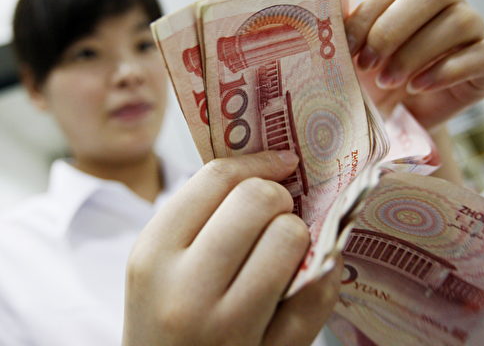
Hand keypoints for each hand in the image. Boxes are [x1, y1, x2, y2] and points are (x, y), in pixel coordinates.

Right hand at [122, 150, 342, 345]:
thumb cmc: (165, 320)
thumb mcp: (158, 266)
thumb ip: (199, 218)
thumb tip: (270, 169)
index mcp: (153, 255)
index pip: (216, 178)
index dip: (258, 161)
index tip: (281, 162)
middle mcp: (185, 291)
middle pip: (257, 200)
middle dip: (279, 197)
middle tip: (278, 212)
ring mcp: (229, 328)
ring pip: (290, 237)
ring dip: (298, 235)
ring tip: (286, 248)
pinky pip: (317, 293)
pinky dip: (325, 272)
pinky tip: (312, 271)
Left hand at [345, 0, 483, 128]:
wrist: (400, 118)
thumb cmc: (376, 82)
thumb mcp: (356, 59)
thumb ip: (347, 33)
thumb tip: (327, 8)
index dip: (370, 11)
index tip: (348, 49)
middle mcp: (447, 2)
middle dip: (395, 28)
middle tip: (368, 64)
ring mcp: (473, 29)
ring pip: (460, 20)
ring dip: (417, 53)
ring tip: (389, 82)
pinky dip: (448, 71)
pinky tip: (419, 88)